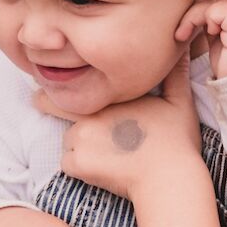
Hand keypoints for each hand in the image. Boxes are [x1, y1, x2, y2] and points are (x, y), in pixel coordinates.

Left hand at [47, 57, 202, 198]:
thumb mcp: (179, 102)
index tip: (53, 86)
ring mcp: (81, 139)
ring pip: (67, 139)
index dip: (60, 84)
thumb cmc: (176, 142)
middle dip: (48, 106)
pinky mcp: (78, 164)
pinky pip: (67, 163)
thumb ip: (175, 74)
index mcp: (110, 96)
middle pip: (53, 107)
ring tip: (104, 151)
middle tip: (43, 105)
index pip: (70, 83)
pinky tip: (101, 167)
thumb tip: (183, 46)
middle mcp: (90, 112)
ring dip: (78, 143)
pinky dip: (79, 167)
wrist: (168, 179)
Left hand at [175, 0, 226, 78]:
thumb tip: (190, 5)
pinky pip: (215, 8)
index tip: (185, 22)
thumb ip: (212, 19)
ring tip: (182, 34)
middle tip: (180, 27)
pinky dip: (199, 18)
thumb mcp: (220, 37)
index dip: (198, 0)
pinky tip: (198, 35)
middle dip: (192, 4)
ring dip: (191, 14)